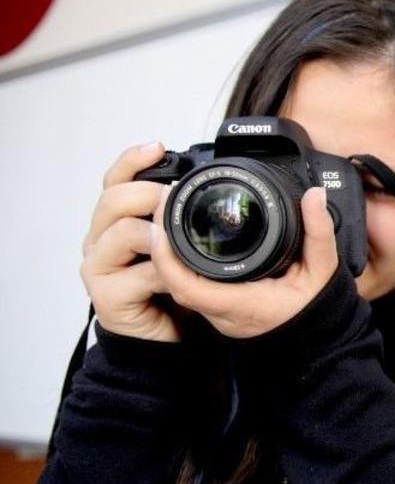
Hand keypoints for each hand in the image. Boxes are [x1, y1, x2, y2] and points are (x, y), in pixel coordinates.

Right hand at [80, 142, 179, 342]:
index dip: (133, 160)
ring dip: (157, 233)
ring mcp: (100, 267)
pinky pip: (137, 274)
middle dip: (149, 194)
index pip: (115, 181)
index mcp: (116, 221)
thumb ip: (180, 217)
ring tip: (180, 240)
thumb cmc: (172, 287)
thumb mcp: (180, 245)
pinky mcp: (107, 297)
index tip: (159, 147)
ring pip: (122, 232)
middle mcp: (101, 239)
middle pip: (113, 199)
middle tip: (177, 201)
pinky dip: (164, 272)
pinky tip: (180, 276)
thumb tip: (205, 182)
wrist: (166, 337)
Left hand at [150, 184, 338, 338]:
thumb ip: (319, 231)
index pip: (187, 286)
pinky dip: (179, 261)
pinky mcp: (218, 309)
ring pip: (177, 284)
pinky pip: (188, 286)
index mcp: (243, 305)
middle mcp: (223, 314)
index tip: (164, 219)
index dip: (166, 255)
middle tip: (165, 203)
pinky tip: (183, 237)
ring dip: (167, 251)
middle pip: (174, 281)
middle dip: (161, 242)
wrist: (319, 336)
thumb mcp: (323, 268)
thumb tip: (314, 196)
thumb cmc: (317, 307)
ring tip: (171, 213)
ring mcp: (218, 314)